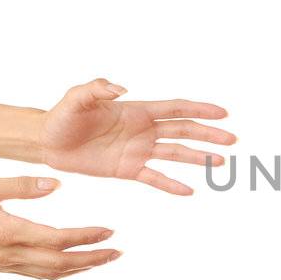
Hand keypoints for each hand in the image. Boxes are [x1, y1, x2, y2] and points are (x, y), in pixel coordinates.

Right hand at [0, 176, 119, 279]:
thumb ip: (20, 185)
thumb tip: (56, 184)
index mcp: (10, 232)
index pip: (58, 238)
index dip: (86, 237)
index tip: (109, 231)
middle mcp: (12, 254)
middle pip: (62, 262)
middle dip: (93, 258)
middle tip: (118, 251)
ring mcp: (8, 264)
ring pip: (52, 272)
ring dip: (81, 268)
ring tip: (104, 259)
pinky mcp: (3, 267)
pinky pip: (39, 274)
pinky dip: (61, 271)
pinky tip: (72, 266)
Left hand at [39, 77, 235, 194]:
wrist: (48, 142)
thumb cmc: (62, 117)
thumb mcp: (76, 99)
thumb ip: (97, 89)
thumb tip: (120, 88)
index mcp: (136, 110)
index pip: (176, 109)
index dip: (200, 110)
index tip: (223, 113)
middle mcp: (143, 130)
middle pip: (183, 131)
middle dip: (208, 134)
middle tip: (232, 139)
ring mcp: (138, 150)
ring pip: (175, 154)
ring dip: (198, 157)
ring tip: (220, 162)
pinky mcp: (128, 169)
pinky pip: (154, 178)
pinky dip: (171, 184)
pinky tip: (189, 191)